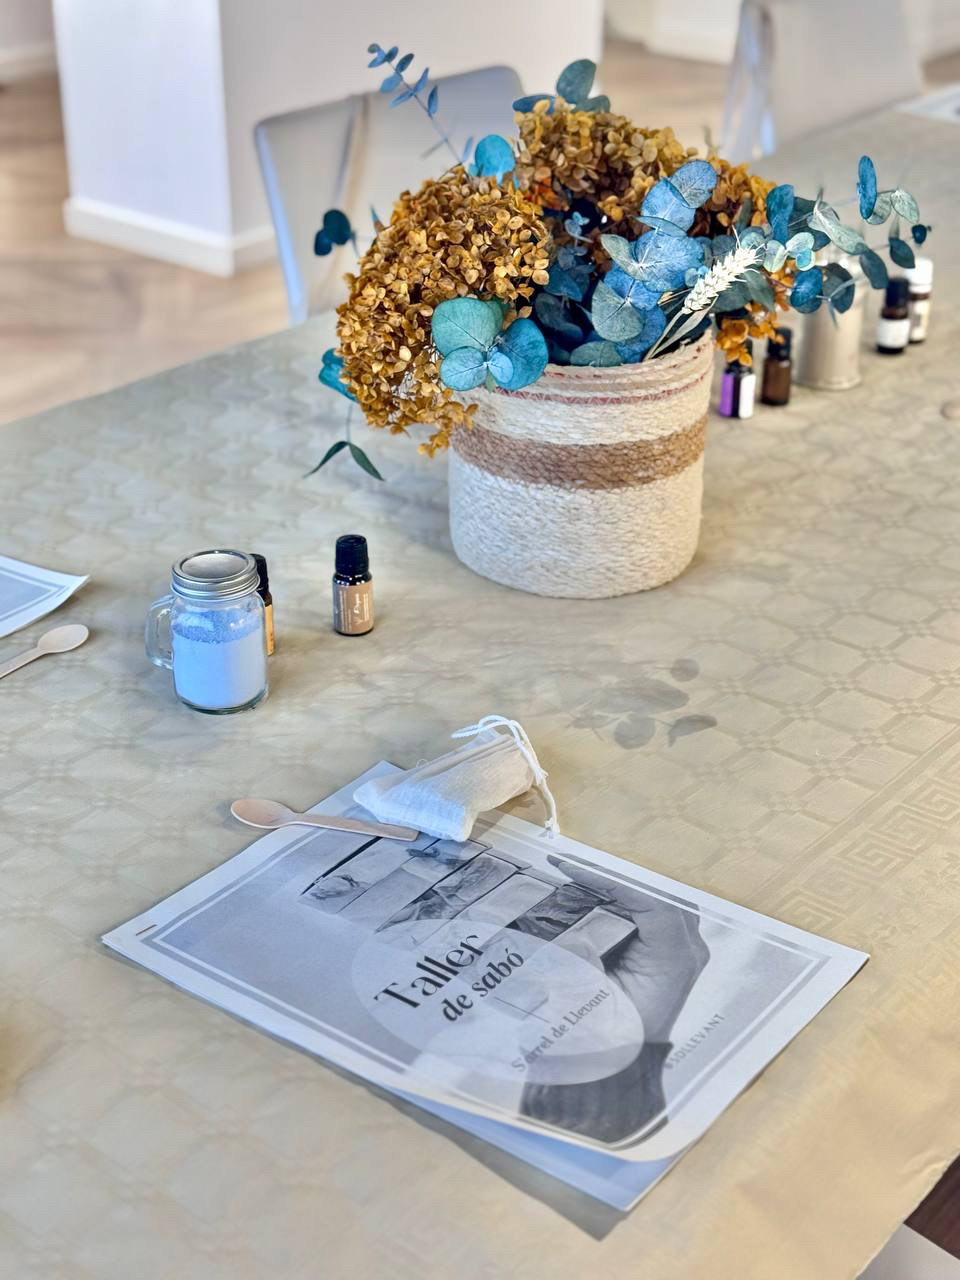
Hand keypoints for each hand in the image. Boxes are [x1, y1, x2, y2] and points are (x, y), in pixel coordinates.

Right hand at [547, 855, 709, 1042]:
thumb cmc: (608, 1039)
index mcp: (675, 962)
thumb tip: (576, 938)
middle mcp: (688, 949)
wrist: (621, 1065)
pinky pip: (653, 911)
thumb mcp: (591, 1002)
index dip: (613, 880)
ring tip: (578, 875)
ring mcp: (684, 948)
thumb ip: (584, 966)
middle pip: (656, 892)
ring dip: (620, 886)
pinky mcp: (672, 949)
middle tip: (570, 867)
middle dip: (614, 877)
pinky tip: (593, 893)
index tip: (572, 868)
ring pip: (656, 897)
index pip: (654, 903)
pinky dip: (625, 899)